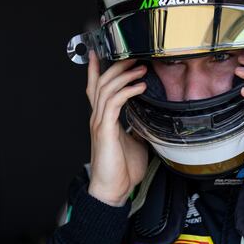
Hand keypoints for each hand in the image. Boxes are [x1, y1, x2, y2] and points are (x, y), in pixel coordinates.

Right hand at [85, 52, 148, 205]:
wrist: (113, 190)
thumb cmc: (121, 171)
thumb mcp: (135, 144)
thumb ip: (138, 130)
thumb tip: (148, 123)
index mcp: (103, 120)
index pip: (96, 89)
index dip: (95, 70)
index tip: (100, 53)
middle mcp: (98, 118)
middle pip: (101, 82)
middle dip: (117, 66)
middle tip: (133, 57)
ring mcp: (100, 123)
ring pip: (106, 89)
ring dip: (124, 76)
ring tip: (140, 69)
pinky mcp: (105, 130)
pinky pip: (113, 103)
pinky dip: (127, 91)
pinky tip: (139, 87)